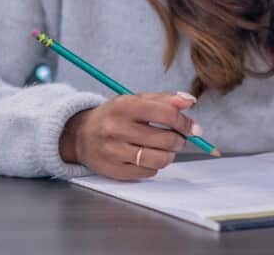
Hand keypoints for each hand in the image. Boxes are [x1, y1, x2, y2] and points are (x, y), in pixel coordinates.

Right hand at [59, 92, 198, 180]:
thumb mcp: (135, 100)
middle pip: (165, 139)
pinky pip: (147, 173)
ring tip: (166, 150)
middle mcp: (117, 128)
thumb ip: (164, 99)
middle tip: (178, 139)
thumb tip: (190, 101)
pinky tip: (148, 158)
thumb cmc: (115, 115)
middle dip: (180, 140)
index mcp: (124, 106)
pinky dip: (154, 166)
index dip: (184, 122)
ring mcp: (114, 151)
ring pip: (159, 160)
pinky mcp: (113, 170)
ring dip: (170, 156)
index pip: (165, 114)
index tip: (192, 128)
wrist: (81, 134)